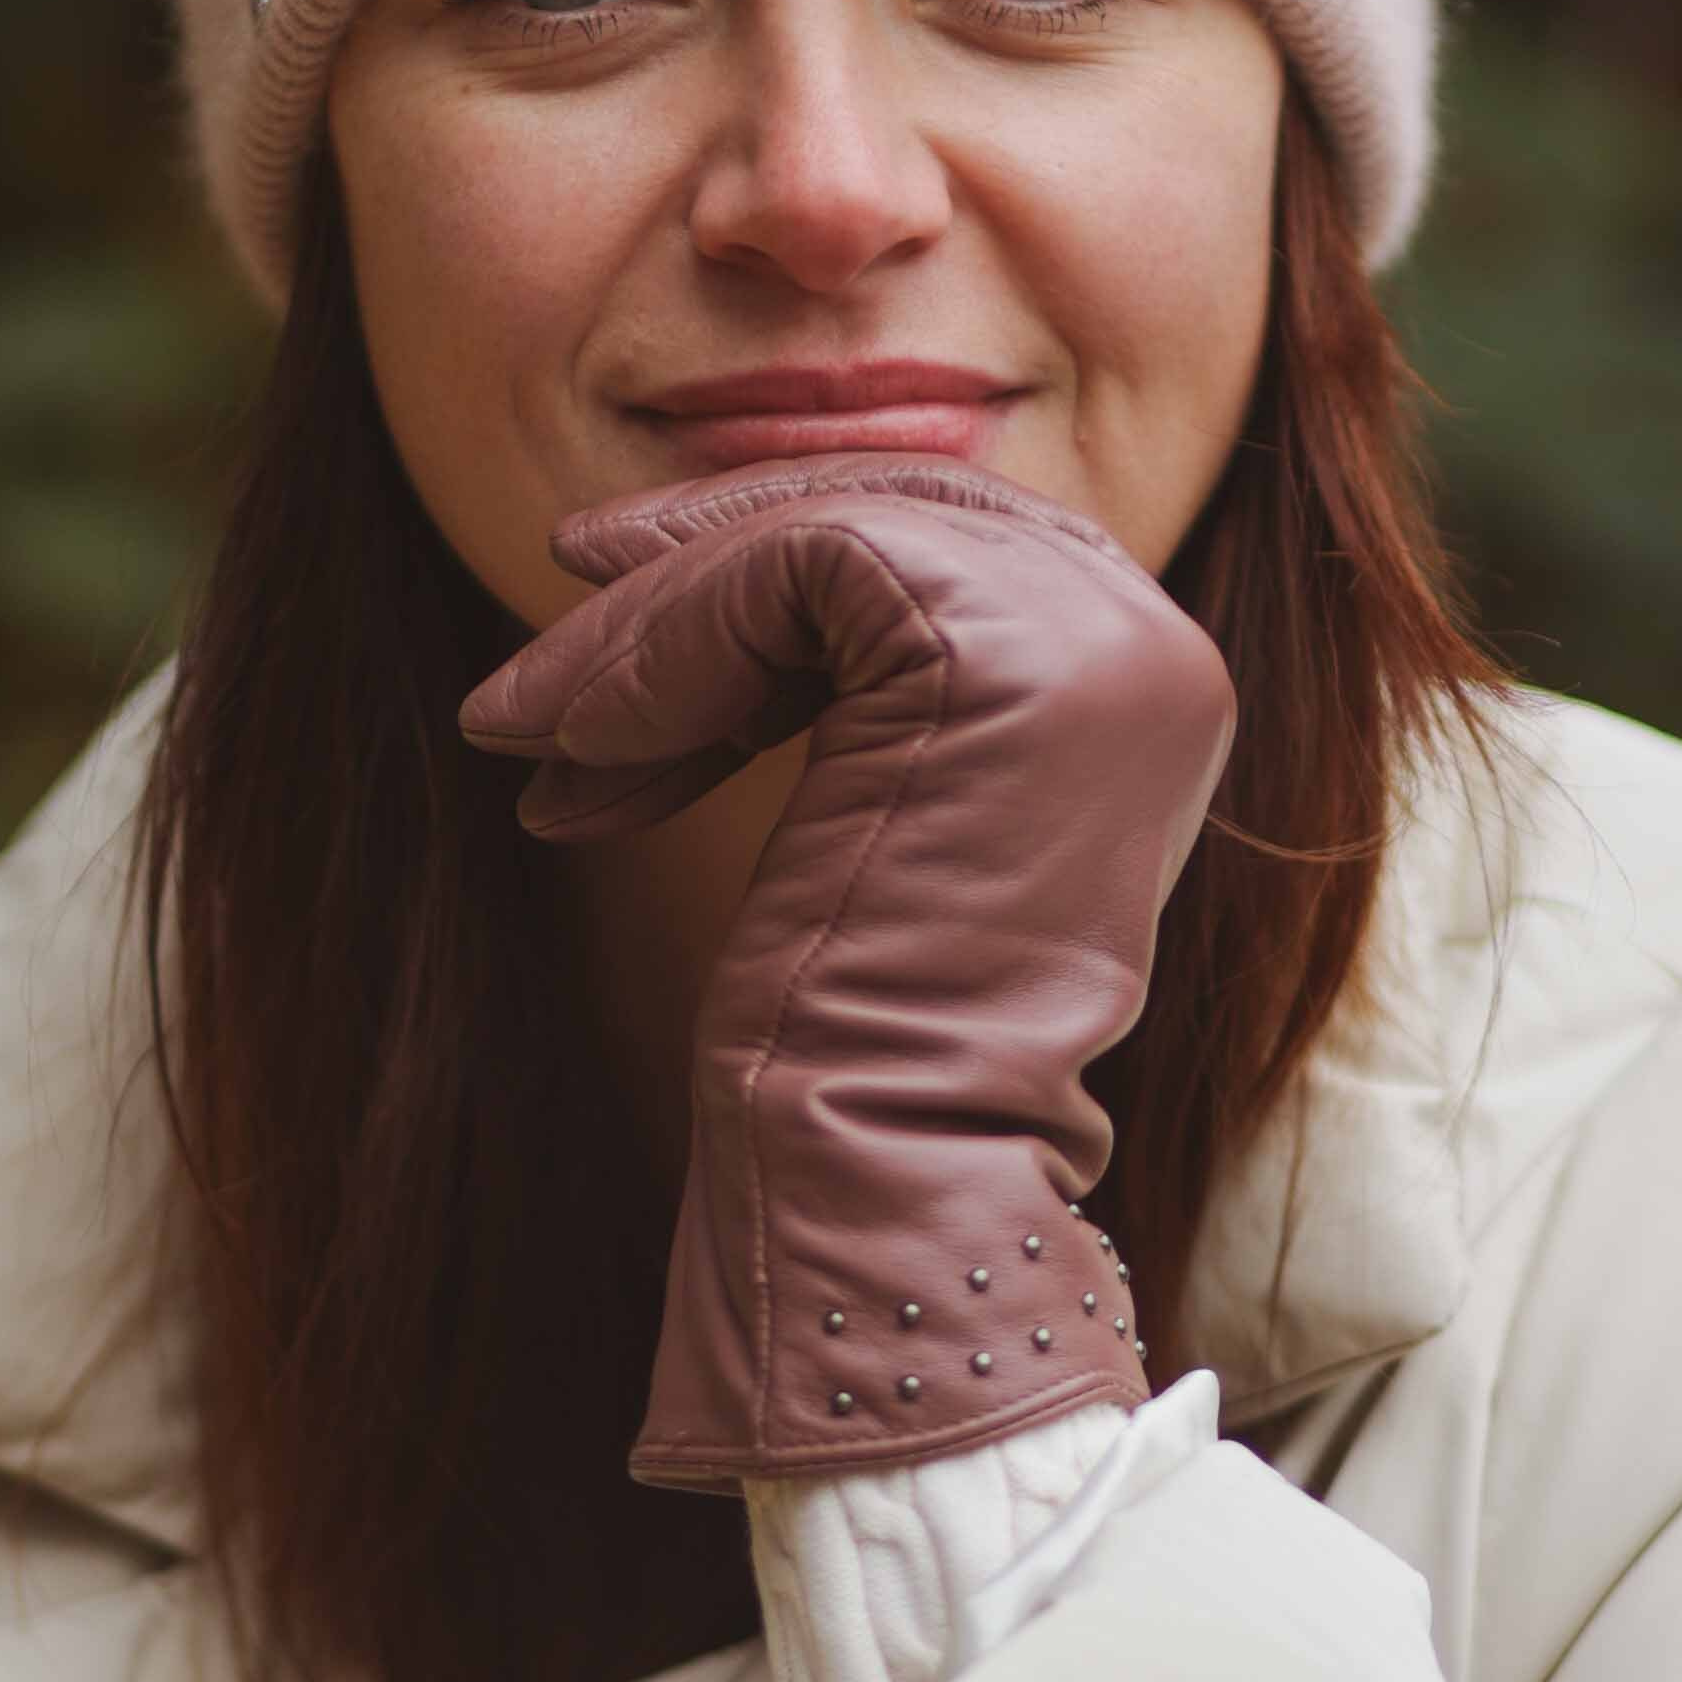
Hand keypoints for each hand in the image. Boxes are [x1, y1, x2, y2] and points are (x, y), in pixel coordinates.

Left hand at [457, 452, 1236, 1491]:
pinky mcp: (997, 648)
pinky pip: (798, 567)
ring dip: (652, 621)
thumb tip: (705, 543)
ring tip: (528, 724)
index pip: (946, 537)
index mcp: (1144, 675)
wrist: (889, 1170)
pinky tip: (581, 751)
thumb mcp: (875, 806)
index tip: (612, 586)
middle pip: (890, 511)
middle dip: (704, 557)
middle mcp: (1152, 637)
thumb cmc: (863, 1035)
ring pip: (826, 532)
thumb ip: (861, 673)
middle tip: (552, 587)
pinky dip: (666, 644)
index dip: (771, 547)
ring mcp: (1094, 636)